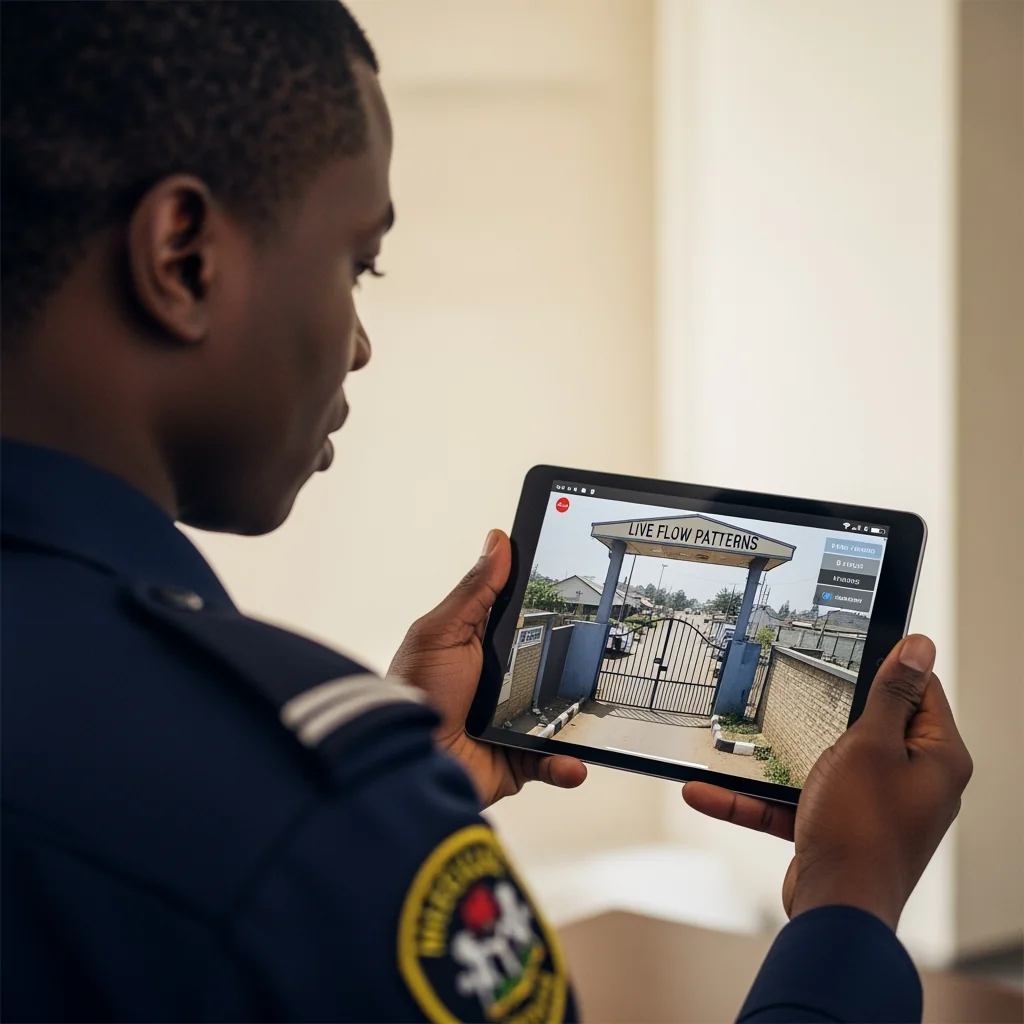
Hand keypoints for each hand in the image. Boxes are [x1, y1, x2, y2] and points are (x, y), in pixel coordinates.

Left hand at [389, 529, 586, 805]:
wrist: (407, 763)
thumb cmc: (415, 695)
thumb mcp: (441, 633)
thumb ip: (473, 591)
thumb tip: (497, 543)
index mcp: (481, 646)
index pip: (524, 618)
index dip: (550, 606)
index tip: (580, 591)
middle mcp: (501, 682)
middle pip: (551, 664)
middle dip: (573, 663)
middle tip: (597, 656)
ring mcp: (512, 720)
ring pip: (560, 712)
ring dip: (576, 716)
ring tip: (591, 712)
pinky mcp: (518, 757)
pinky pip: (552, 760)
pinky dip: (566, 764)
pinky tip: (573, 762)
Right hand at [683, 634, 972, 929]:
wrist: (836, 909)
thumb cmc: (862, 831)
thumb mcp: (870, 744)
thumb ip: (890, 695)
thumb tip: (919, 646)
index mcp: (936, 758)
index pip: (920, 693)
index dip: (890, 667)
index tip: (857, 644)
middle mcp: (912, 783)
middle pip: (868, 726)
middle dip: (825, 709)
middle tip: (796, 681)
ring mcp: (873, 807)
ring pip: (822, 764)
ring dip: (778, 758)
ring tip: (743, 737)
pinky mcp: (837, 828)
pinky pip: (793, 803)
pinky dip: (756, 798)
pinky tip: (706, 792)